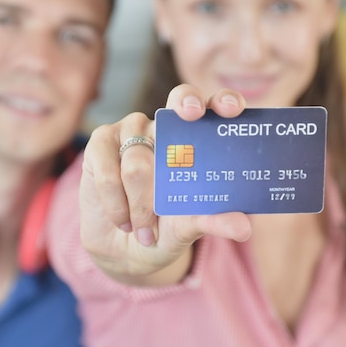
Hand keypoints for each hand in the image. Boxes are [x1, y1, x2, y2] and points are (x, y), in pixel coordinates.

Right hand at [79, 85, 252, 284]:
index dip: (225, 101)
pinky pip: (108, 170)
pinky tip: (123, 221)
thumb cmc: (164, 231)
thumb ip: (214, 221)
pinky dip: (116, 202)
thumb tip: (244, 228)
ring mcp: (133, 130)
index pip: (216, 108)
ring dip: (140, 205)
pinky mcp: (101, 141)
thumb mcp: (191, 228)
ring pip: (139, 160)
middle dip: (187, 104)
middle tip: (192, 116)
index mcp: (197, 140)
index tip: (232, 111)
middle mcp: (167, 126)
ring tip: (144, 230)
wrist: (123, 248)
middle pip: (179, 98)